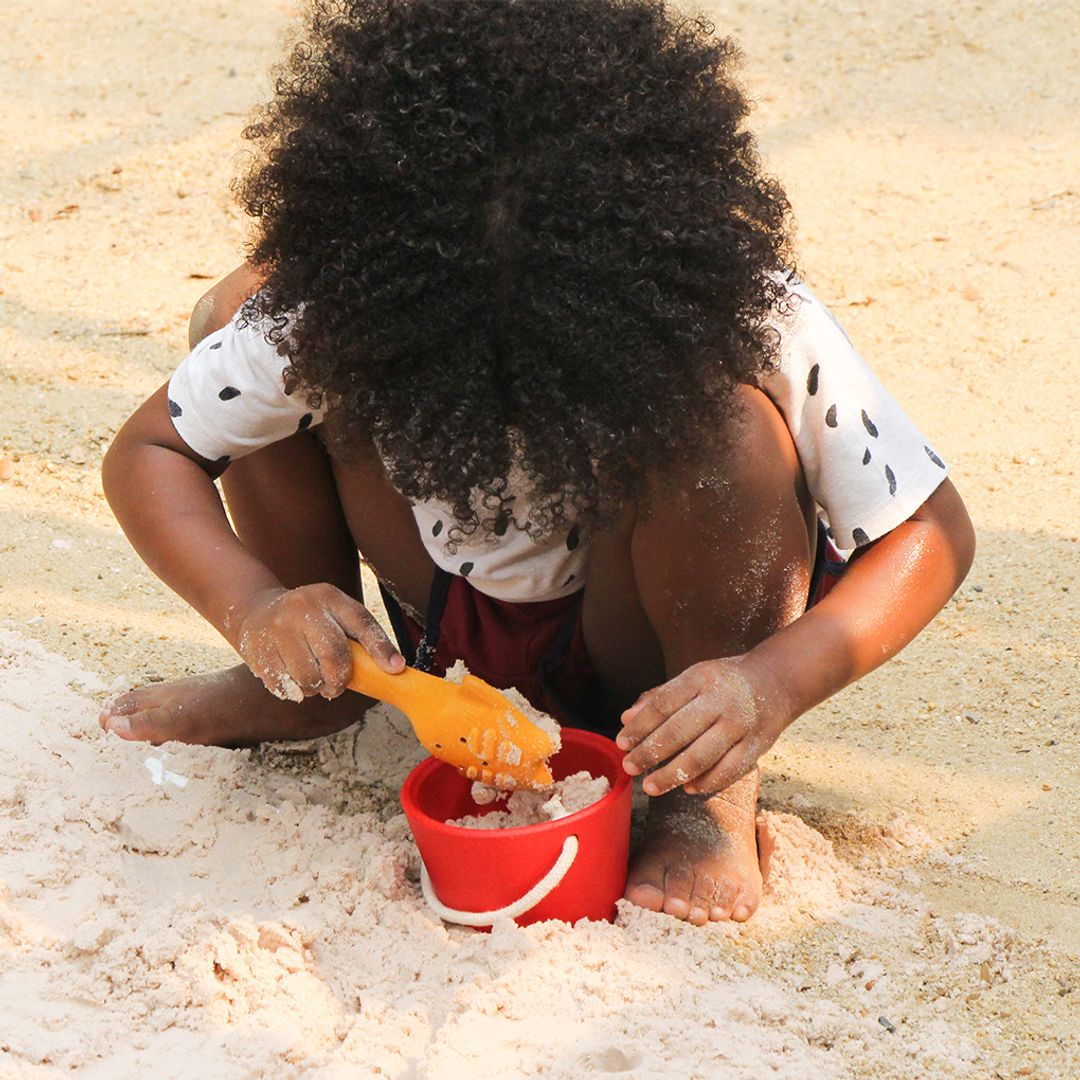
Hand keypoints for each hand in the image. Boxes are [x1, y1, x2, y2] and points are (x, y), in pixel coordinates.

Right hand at [230, 584, 403, 701]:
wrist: (255, 610)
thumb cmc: (308, 618)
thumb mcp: (332, 612)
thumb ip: (358, 635)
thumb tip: (394, 668)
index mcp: (328, 597)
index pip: (361, 622)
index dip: (381, 648)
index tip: (395, 669)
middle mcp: (302, 608)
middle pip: (334, 655)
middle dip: (340, 680)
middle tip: (336, 686)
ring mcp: (278, 629)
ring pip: (309, 677)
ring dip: (315, 688)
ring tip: (312, 678)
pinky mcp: (258, 651)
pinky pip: (285, 687)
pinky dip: (294, 690)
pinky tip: (291, 676)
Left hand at [615, 654, 793, 795]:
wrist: (777, 680)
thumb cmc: (724, 681)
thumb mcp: (692, 677)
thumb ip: (660, 697)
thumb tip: (626, 718)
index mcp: (701, 678)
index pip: (663, 705)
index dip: (640, 726)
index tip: (621, 742)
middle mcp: (721, 700)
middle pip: (679, 731)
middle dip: (650, 753)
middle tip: (629, 767)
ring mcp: (741, 724)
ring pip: (702, 755)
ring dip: (672, 774)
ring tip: (650, 786)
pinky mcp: (758, 745)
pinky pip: (729, 770)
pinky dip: (706, 782)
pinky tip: (686, 788)